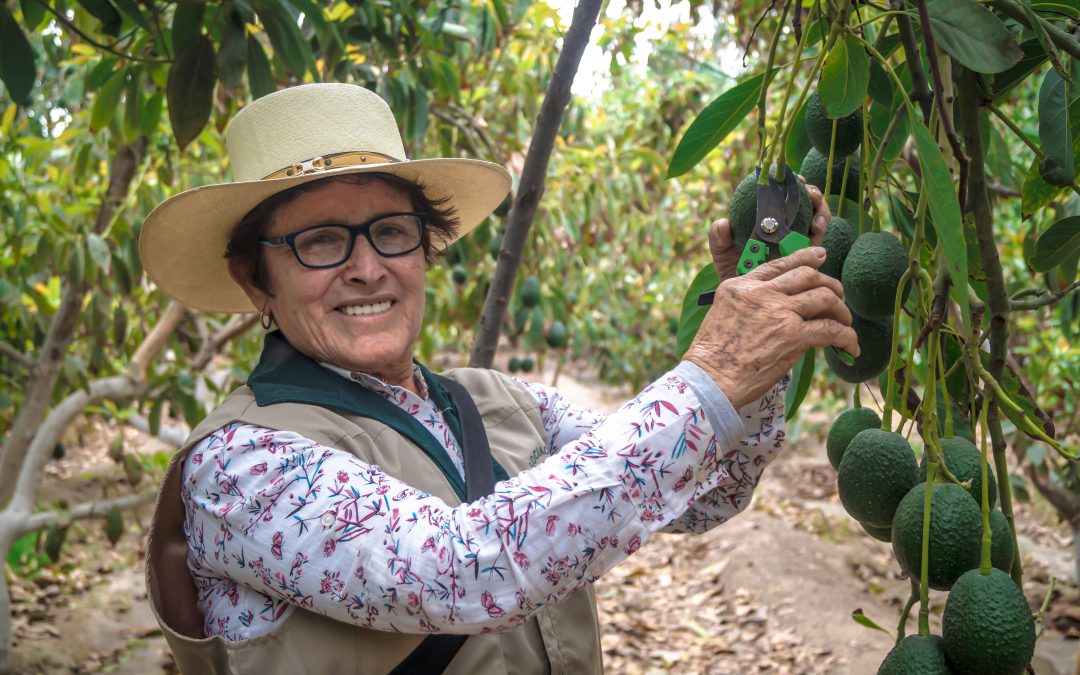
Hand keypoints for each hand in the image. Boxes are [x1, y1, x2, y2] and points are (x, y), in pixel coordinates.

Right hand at [684, 247, 858, 409]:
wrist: (711, 379)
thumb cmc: (713, 355)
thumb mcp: (724, 313)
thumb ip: (750, 302)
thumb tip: (781, 308)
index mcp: (741, 286)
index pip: (780, 264)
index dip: (806, 257)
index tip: (821, 256)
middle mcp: (762, 293)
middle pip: (808, 275)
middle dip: (830, 284)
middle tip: (838, 296)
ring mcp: (779, 312)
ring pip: (824, 298)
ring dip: (841, 310)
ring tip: (845, 322)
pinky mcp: (793, 336)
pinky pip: (831, 330)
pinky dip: (846, 337)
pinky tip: (851, 347)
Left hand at [708, 175, 832, 281]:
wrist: (745, 301)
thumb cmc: (732, 271)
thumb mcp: (721, 253)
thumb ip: (718, 238)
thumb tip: (722, 224)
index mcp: (770, 219)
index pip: (785, 194)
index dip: (792, 183)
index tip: (793, 178)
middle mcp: (789, 226)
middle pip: (807, 202)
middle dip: (812, 193)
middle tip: (809, 192)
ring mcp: (801, 241)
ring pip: (819, 218)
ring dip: (821, 212)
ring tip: (815, 217)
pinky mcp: (809, 258)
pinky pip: (819, 243)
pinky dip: (820, 233)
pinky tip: (815, 234)